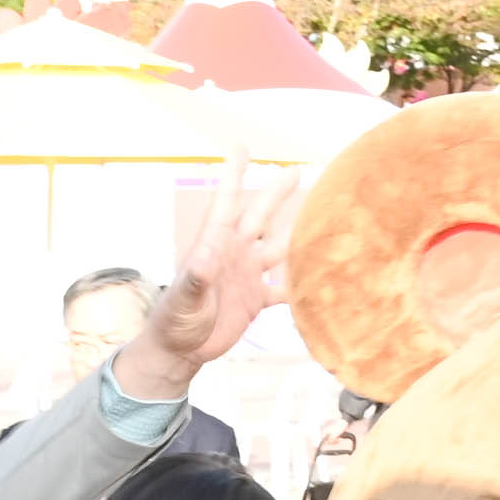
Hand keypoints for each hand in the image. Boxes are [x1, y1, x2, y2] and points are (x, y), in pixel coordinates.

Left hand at [112, 161, 303, 402]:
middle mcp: (234, 253)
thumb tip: (206, 254)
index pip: (226, 203)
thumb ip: (196, 277)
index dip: (234, 175)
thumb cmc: (174, 320)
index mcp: (214, 244)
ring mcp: (248, 274)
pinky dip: (304, 283)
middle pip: (260, 216)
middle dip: (277, 194)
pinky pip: (286, 286)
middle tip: (297, 171)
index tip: (241, 148)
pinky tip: (325, 276)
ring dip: (300, 234)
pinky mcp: (257, 298)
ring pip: (279, 247)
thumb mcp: (184, 298)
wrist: (181, 351)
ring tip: (324, 218)